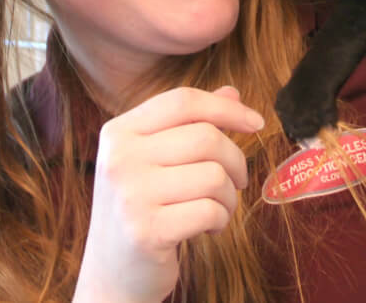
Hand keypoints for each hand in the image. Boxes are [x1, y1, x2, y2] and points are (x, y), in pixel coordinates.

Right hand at [72, 86, 263, 302]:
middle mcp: (120, 157)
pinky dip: (221, 219)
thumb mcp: (153, 158)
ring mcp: (131, 194)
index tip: (255, 122)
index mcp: (119, 131)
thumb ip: (188, 123)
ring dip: (229, 196)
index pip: (182, 101)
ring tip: (216, 207)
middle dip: (235, 159)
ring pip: (213, 175)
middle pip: (205, 137)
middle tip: (236, 180)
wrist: (111, 272)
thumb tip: (232, 93)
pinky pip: (210, 211)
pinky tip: (207, 227)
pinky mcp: (147, 231)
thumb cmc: (140, 207)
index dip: (224, 108)